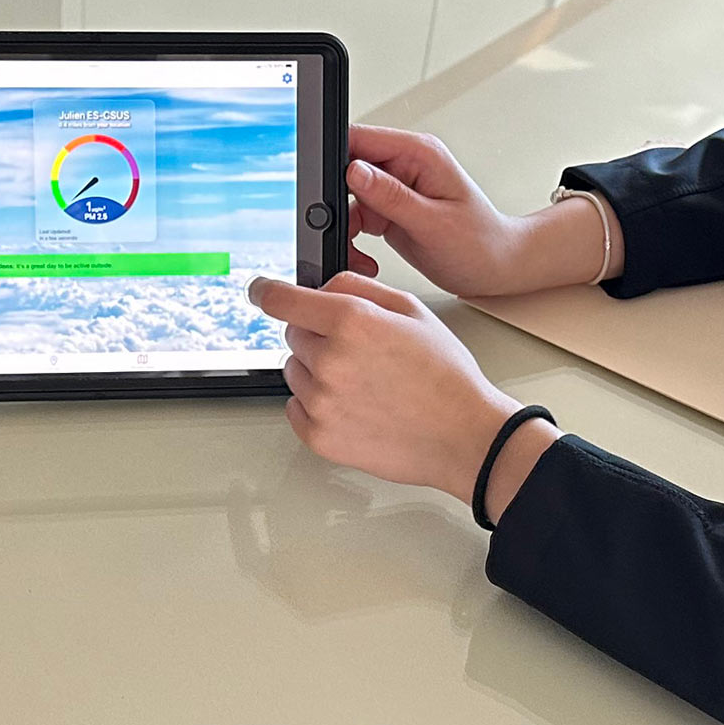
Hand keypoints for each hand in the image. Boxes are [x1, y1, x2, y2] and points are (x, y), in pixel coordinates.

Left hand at [249, 272, 552, 509]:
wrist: (463, 436)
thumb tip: (322, 287)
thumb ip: (359, 289)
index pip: (283, 299)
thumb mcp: (412, 310)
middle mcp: (330, 361)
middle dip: (317, 335)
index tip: (261, 290)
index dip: (268, 291)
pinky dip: (315, 405)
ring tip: (363, 382)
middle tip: (359, 351)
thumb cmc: (445, 377)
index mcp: (352, 322)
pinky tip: (353, 406)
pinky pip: (295, 408)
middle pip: (293, 334)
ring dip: (317, 370)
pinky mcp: (319, 437)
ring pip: (294, 371)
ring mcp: (322, 402)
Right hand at [343, 126, 612, 294]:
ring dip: (345, 226)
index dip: (334, 158)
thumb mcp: (433, 222)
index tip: (323, 192)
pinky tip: (364, 257)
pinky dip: (353, 238)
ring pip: (347, 197)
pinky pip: (357, 217)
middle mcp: (404, 165)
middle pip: (346, 167)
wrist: (497, 268)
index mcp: (419, 153)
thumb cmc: (480, 243)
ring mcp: (396, 188)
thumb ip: (391, 196)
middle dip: (337, 201)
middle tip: (344, 231)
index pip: (361, 138)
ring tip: (358, 253)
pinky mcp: (390, 209)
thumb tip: (353, 171)